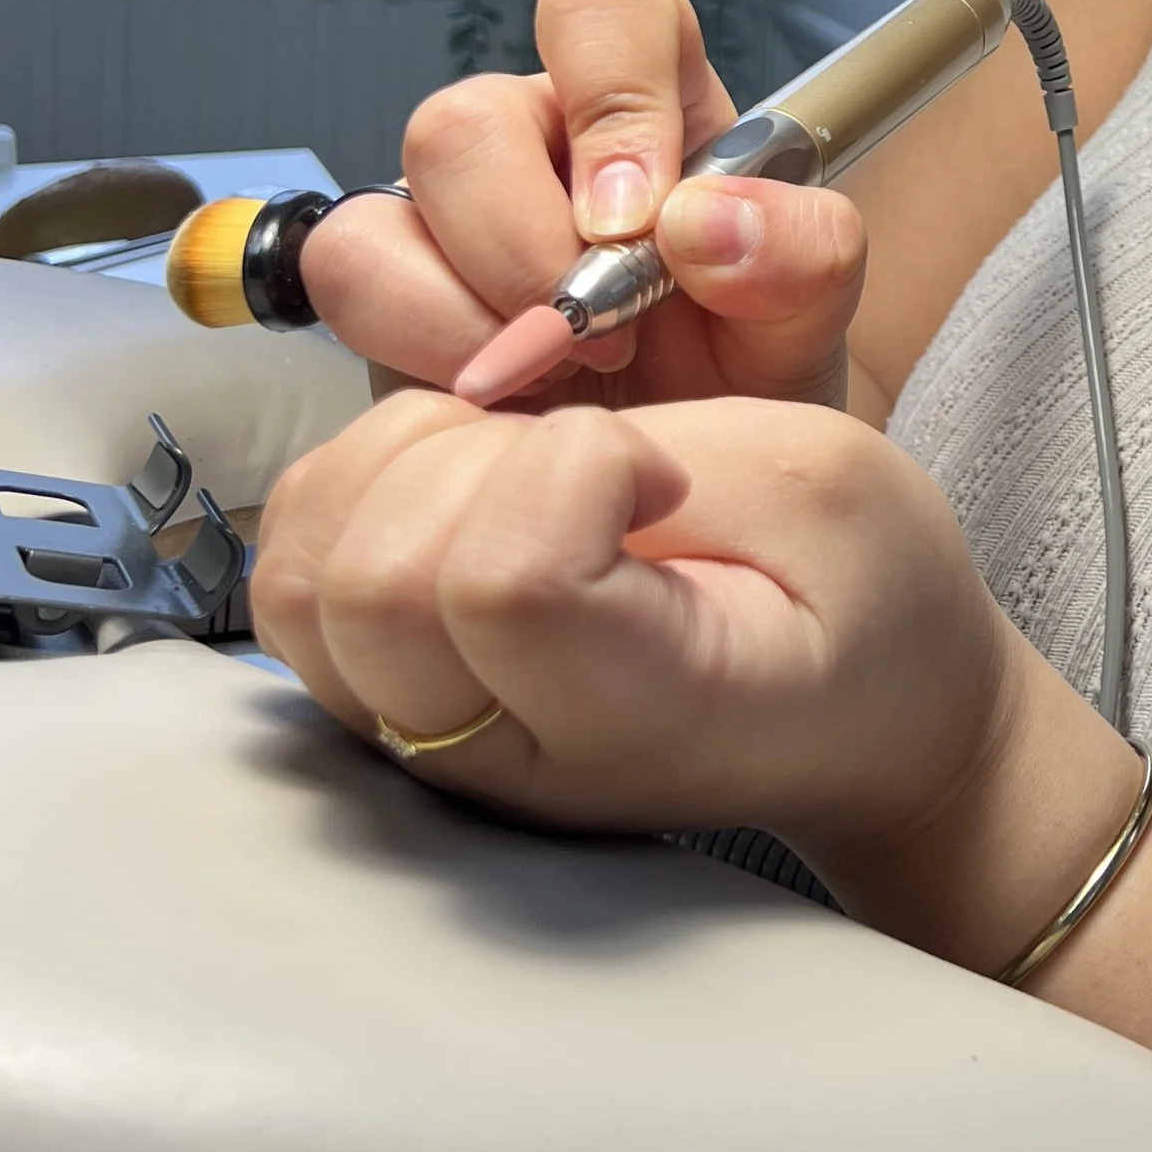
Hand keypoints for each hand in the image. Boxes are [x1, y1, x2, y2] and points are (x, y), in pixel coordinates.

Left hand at [250, 388, 1137, 952]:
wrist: (856, 699)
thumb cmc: (860, 592)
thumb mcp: (832, 479)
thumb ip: (673, 437)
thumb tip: (521, 401)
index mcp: (641, 713)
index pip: (497, 586)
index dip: (571, 466)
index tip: (660, 472)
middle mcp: (501, 750)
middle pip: (371, 572)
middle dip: (478, 449)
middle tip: (590, 457)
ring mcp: (423, 733)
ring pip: (304, 564)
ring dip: (406, 457)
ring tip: (523, 462)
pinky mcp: (374, 687)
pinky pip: (291, 560)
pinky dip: (363, 478)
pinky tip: (473, 478)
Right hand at [303, 0, 860, 409]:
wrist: (683, 505)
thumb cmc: (747, 386)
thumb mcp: (809, 323)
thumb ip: (802, 255)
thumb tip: (696, 222)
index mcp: (651, 102)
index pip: (603, 4)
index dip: (611, 94)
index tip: (638, 221)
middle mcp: (537, 139)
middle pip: (467, 118)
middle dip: (527, 246)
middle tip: (609, 338)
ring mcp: (448, 214)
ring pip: (387, 202)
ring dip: (473, 307)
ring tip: (560, 378)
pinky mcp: (387, 293)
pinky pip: (347, 277)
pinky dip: (424, 350)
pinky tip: (498, 403)